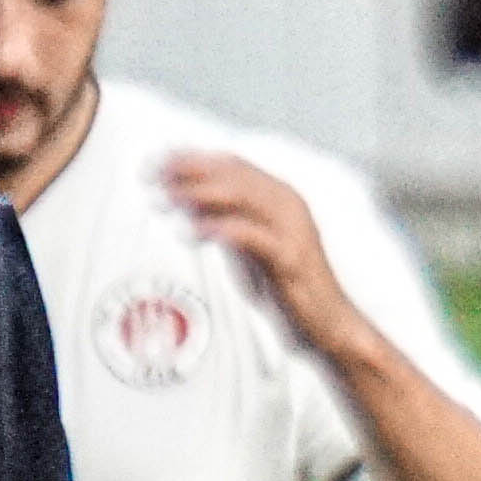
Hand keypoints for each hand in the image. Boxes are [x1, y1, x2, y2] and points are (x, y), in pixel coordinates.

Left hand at [162, 153, 371, 370]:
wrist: (328, 322)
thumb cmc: (287, 286)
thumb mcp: (250, 246)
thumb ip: (226, 221)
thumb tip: (186, 199)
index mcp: (281, 197)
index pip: (234, 164)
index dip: (193, 158)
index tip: (158, 160)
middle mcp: (289, 205)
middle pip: (234, 174)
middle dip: (188, 170)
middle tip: (152, 174)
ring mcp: (291, 229)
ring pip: (241, 196)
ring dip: (197, 193)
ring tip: (165, 198)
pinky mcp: (289, 257)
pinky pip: (249, 234)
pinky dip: (217, 228)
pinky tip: (191, 232)